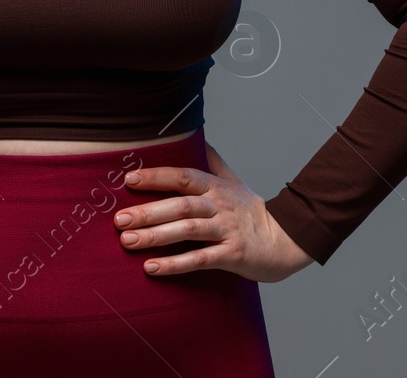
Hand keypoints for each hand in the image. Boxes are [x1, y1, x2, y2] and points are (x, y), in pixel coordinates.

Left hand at [114, 141, 314, 282]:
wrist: (288, 240)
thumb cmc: (253, 212)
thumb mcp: (234, 182)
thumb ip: (213, 163)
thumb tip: (198, 139)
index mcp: (216, 187)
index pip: (182, 176)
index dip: (156, 176)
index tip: (129, 179)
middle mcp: (219, 205)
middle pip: (180, 205)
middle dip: (147, 211)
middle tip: (119, 220)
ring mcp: (227, 230)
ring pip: (187, 230)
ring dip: (156, 236)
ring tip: (128, 242)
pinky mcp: (232, 255)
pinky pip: (200, 259)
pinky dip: (175, 264)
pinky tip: (152, 268)